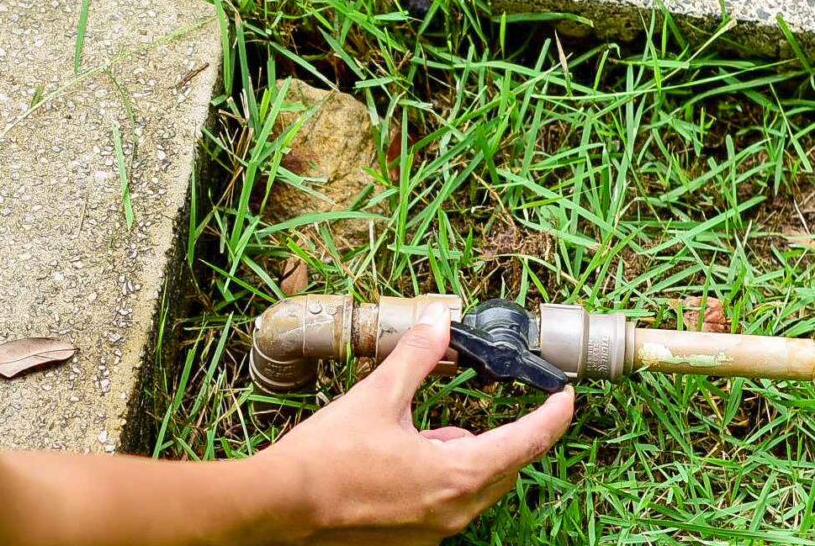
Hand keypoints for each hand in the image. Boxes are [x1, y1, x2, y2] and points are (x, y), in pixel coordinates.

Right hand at [254, 312, 575, 544]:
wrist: (281, 506)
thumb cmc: (326, 459)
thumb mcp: (376, 398)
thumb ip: (415, 358)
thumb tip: (436, 322)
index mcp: (458, 474)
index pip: (528, 441)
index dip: (553, 415)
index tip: (565, 397)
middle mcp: (455, 510)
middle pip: (504, 468)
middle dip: (504, 436)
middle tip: (503, 410)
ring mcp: (434, 532)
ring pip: (473, 488)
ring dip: (464, 459)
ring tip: (427, 434)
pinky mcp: (410, 542)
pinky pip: (445, 506)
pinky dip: (438, 480)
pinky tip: (402, 463)